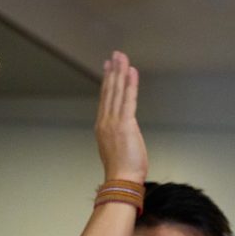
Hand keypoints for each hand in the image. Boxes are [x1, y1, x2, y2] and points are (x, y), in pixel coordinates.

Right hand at [95, 51, 147, 182]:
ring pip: (117, 91)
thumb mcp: (116, 149)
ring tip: (122, 57)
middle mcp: (105, 121)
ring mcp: (114, 121)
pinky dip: (130, 84)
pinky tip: (131, 72)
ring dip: (120, 72)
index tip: (108, 68)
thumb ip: (118, 137)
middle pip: (109, 91)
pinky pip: (128, 99)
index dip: (107, 82)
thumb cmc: (122, 171)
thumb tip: (124, 134)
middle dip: (113, 71)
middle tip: (115, 55)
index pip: (105, 99)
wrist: (121, 179)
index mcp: (103, 126)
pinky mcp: (126, 124)